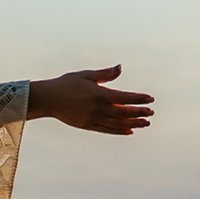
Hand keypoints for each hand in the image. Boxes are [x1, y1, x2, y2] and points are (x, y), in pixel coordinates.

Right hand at [30, 64, 153, 137]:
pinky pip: (107, 129)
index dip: (139, 99)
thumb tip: (121, 67)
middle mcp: (98, 109)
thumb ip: (105, 74)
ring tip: (145, 123)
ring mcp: (93, 119)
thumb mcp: (86, 75)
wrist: (48, 99)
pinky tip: (129, 130)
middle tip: (151, 112)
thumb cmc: (67, 84)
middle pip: (124, 113)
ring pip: (118, 124)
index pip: (124, 98)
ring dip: (133, 123)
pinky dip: (119, 131)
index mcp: (99, 94)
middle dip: (139, 113)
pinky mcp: (88, 126)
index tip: (150, 99)